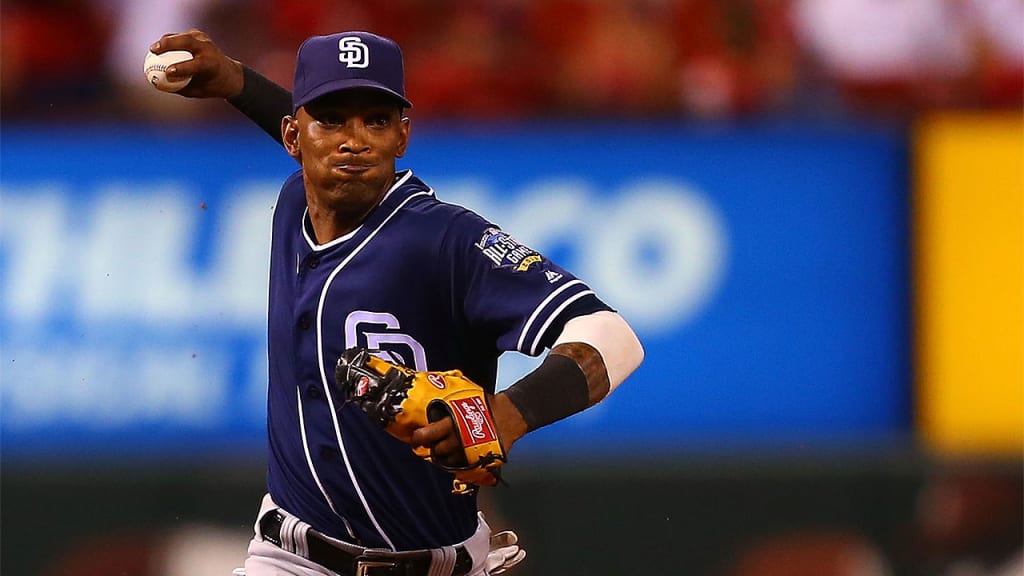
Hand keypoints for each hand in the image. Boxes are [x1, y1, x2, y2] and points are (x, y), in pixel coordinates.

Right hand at [149, 29, 244, 99]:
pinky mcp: (198, 35)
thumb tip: (156, 84)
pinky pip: (181, 36)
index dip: (180, 68)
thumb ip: (178, 87)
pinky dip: (170, 40)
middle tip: (153, 51)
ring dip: (166, 40)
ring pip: (182, 36)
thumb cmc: (211, 86)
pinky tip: (160, 47)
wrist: (229, 73)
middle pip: (186, 42)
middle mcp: (208, 49)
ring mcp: (204, 39)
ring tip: (153, 49)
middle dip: (168, 44)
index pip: (194, 65)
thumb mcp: (197, 91)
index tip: (167, 72)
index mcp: (211, 64)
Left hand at [409, 394, 527, 467]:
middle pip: (436, 451)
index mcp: (452, 422)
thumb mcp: (464, 396)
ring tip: (444, 449)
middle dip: (431, 448)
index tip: (416, 437)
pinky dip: (456, 462)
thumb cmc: (486, 404)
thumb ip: (448, 399)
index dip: (418, 437)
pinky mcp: (477, 460)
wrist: (509, 416)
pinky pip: (460, 466)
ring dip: (443, 456)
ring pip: (447, 461)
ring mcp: (467, 452)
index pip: (426, 435)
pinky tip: (456, 455)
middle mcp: (457, 439)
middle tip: (429, 444)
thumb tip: (432, 389)